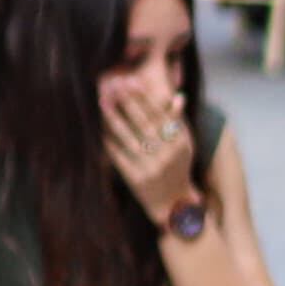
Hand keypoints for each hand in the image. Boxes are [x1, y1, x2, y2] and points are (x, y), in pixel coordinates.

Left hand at [100, 73, 200, 217]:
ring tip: (103, 103)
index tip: (131, 81)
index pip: (161, 115)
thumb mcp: (184, 146)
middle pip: (144, 123)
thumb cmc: (177, 168)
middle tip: (113, 86)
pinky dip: (110, 143)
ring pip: (130, 138)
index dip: (145, 98)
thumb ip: (179, 122)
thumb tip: (178, 97)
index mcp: (181, 143)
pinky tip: (100, 130)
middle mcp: (169, 155)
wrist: (173, 203)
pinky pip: (120, 157)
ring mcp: (153, 168)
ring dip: (114, 119)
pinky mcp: (138, 180)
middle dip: (128, 103)